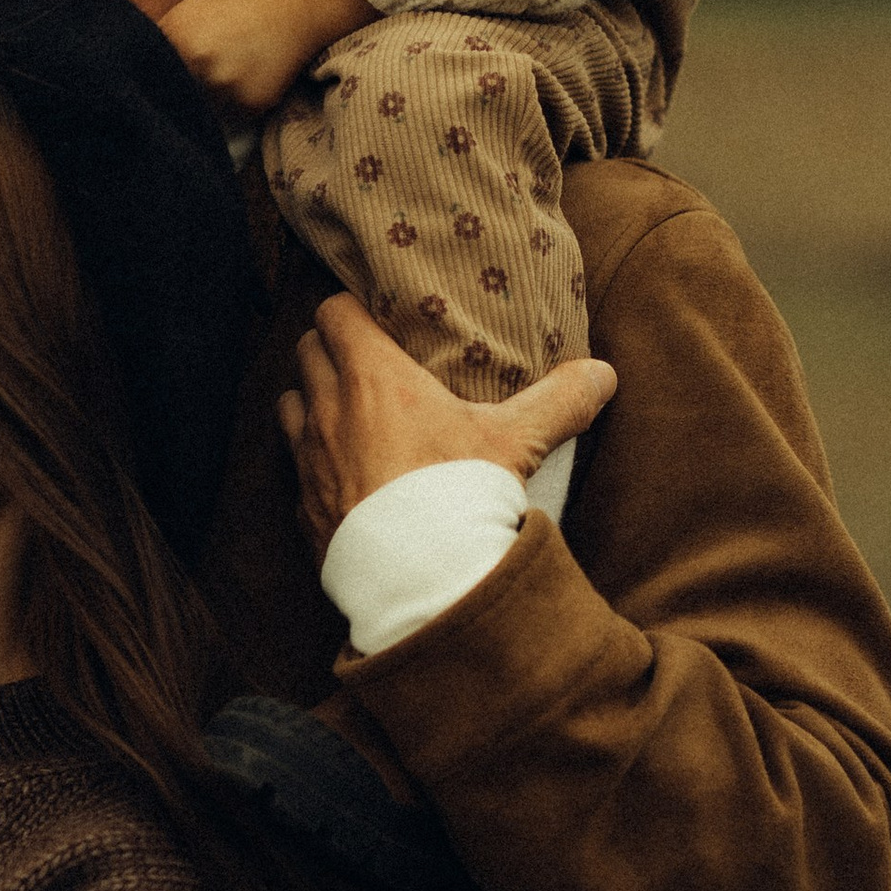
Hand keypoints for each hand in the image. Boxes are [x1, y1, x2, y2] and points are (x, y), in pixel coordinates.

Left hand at [160, 0, 378, 121]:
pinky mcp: (249, 105)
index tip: (146, 86)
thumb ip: (166, 33)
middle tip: (180, 91)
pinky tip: (246, 82)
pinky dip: (234, 106)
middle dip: (175, 95)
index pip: (148, 73)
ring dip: (205, 104)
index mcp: (179, 36)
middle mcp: (198, 64)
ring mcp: (225, 87)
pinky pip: (231, 116)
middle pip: (173, 95)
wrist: (299, 5)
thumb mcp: (194, 5)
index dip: (147, 80)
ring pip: (200, 110)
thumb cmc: (243, 0)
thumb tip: (137, 60)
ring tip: (222, 82)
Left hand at [279, 296, 616, 557]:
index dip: (349, 309)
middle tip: (360, 358)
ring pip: (288, 405)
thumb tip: (602, 373)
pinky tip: (339, 476)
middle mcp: (329, 411)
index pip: (334, 313)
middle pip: (307, 351)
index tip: (371, 315)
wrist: (419, 582)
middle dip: (328, 348)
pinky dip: (309, 463)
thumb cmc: (459, 498)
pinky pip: (293, 469)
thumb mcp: (517, 442)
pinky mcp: (303, 508)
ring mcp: (308, 461)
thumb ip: (560, 401)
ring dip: (309, 401)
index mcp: (372, 378)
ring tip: (342, 412)